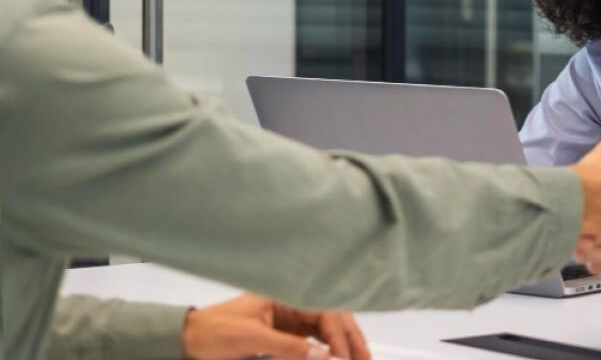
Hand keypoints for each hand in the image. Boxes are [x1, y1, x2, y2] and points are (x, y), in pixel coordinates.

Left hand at [181, 293, 369, 359]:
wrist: (184, 342)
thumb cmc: (214, 333)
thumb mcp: (251, 339)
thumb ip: (289, 347)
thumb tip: (325, 357)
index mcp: (285, 297)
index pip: (324, 312)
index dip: (339, 334)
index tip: (345, 357)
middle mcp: (291, 307)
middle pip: (331, 321)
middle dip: (350, 339)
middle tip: (366, 359)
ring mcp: (287, 324)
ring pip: (324, 334)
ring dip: (342, 347)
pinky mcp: (282, 340)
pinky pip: (310, 346)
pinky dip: (323, 353)